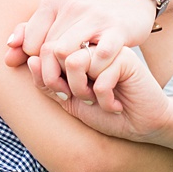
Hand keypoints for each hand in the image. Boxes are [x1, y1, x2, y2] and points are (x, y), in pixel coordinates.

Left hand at [5, 0, 158, 101]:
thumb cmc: (90, 11)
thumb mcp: (59, 13)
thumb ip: (31, 32)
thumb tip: (7, 55)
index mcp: (54, 1)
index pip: (30, 41)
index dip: (36, 62)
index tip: (49, 70)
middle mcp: (72, 6)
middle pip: (48, 50)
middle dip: (54, 73)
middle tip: (63, 85)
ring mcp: (96, 17)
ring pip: (67, 54)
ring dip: (71, 75)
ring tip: (78, 82)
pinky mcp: (118, 30)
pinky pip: (98, 57)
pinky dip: (94, 72)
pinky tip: (97, 75)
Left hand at [56, 47, 172, 133]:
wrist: (141, 126)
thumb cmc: (105, 113)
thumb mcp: (69, 101)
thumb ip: (48, 83)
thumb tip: (31, 60)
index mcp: (75, 50)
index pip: (45, 51)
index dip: (47, 78)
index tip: (66, 96)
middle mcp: (89, 45)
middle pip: (56, 53)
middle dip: (64, 85)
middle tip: (83, 98)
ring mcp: (107, 49)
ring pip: (75, 62)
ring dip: (83, 91)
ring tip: (98, 100)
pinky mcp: (125, 57)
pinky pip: (100, 76)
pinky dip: (105, 99)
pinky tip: (116, 104)